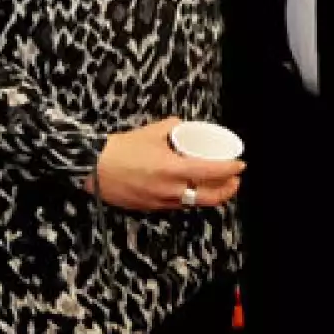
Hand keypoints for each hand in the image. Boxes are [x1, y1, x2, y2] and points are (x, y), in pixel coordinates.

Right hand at [90, 118, 244, 212]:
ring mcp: (161, 202)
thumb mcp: (152, 131)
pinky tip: (192, 189)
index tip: (240, 165)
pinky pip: (178, 205)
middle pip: (209, 198)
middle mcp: (170, 190)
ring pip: (194, 203)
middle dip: (227, 190)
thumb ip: (172, 127)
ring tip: (218, 185)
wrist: (94, 168)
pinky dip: (190, 198)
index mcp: (172, 169)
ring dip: (210, 195)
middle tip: (235, 180)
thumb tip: (184, 126)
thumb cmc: (121, 149)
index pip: (211, 173)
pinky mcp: (151, 207)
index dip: (229, 170)